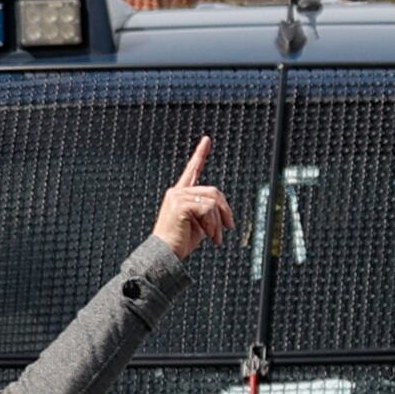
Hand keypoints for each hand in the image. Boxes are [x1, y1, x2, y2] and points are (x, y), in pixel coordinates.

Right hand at [152, 136, 232, 258]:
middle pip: (214, 192)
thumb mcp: (201, 223)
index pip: (193, 170)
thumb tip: (224, 210)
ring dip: (218, 223)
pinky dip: (213, 225)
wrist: (166, 254)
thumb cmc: (182, 241)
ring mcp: (177, 196)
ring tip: (215, 238)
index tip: (207, 140)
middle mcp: (177, 191)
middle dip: (225, 211)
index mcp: (182, 193)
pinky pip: (207, 210)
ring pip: (212, 202)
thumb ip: (210, 211)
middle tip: (229, 229)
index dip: (200, 154)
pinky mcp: (179, 204)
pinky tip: (209, 237)